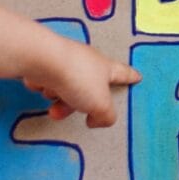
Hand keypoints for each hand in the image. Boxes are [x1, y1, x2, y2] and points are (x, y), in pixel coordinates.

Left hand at [22, 36, 140, 127]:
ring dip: (58, 98)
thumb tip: (96, 120)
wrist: (43, 60)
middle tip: (67, 110)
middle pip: (87, 88)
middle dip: (75, 103)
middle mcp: (87, 61)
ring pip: (65, 87)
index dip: (131, 77)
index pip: (123, 73)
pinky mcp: (45, 60)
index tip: (137, 76)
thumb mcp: (100, 105)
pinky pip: (47, 80)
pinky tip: (41, 84)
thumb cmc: (77, 79)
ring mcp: (65, 60)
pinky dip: (43, 85)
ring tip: (52, 103)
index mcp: (106, 68)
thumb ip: (105, 116)